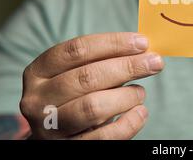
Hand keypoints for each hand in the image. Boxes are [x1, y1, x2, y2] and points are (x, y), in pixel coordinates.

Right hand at [20, 32, 163, 138]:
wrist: (55, 136)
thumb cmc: (75, 96)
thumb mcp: (79, 74)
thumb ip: (104, 61)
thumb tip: (144, 50)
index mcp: (38, 72)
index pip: (77, 49)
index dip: (113, 43)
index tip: (142, 42)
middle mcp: (38, 100)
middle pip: (87, 77)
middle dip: (127, 67)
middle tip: (155, 63)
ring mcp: (49, 128)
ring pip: (93, 107)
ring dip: (126, 96)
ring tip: (141, 92)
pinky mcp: (69, 149)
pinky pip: (104, 137)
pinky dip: (128, 123)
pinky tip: (140, 112)